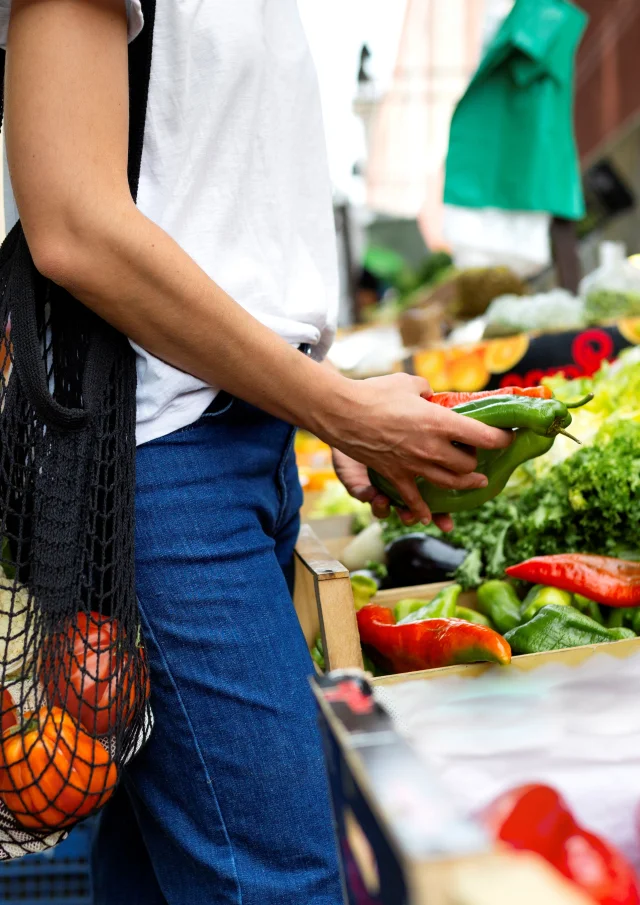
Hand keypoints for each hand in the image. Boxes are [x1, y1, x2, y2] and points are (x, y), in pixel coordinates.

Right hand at [317, 373, 511, 524]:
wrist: (342, 412)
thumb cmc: (375, 393)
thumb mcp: (409, 383)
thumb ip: (426, 391)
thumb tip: (430, 396)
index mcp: (440, 422)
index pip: (484, 437)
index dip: (502, 439)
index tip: (508, 438)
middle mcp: (432, 447)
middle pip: (467, 465)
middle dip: (477, 462)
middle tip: (480, 456)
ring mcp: (413, 465)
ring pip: (449, 483)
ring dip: (465, 484)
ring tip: (475, 483)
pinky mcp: (395, 476)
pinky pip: (413, 499)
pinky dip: (421, 510)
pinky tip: (429, 517)